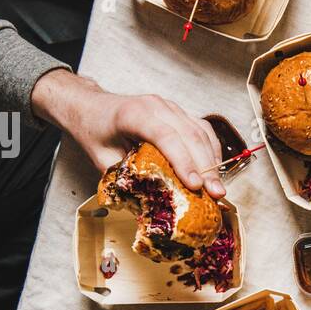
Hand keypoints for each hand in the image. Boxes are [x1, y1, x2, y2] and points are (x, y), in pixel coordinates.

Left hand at [31, 71, 226, 198]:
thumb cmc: (95, 131)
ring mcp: (170, 107)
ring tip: (218, 188)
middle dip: (205, 167)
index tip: (195, 185)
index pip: (165, 136)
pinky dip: (210, 151)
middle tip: (216, 194)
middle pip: (189, 135)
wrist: (92, 107)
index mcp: (133, 114)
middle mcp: (156, 106)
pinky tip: (213, 170)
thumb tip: (150, 203)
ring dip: (212, 161)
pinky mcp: (178, 113)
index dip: (183, 161)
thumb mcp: (101, 159)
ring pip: (200, 132)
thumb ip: (125, 178)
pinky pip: (201, 130)